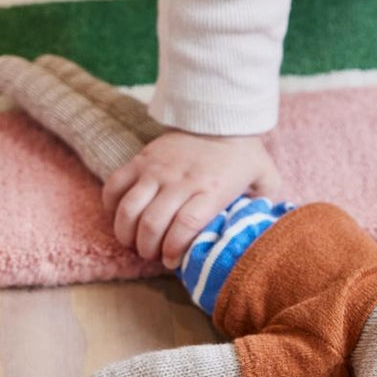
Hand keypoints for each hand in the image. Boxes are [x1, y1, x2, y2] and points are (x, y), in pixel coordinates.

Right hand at [102, 128, 280, 267]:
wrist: (220, 115)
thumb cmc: (242, 154)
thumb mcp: (265, 177)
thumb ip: (265, 204)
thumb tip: (263, 231)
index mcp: (212, 188)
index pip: (185, 226)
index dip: (174, 249)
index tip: (172, 260)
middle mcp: (182, 179)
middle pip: (153, 223)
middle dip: (147, 248)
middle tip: (152, 254)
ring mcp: (158, 169)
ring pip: (129, 209)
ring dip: (126, 234)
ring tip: (134, 241)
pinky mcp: (142, 158)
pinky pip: (114, 186)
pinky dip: (111, 207)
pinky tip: (121, 218)